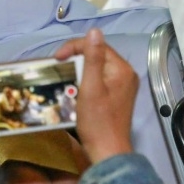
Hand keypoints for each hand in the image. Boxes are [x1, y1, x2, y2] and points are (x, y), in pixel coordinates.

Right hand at [54, 28, 136, 163]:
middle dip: (77, 59)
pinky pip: (101, 80)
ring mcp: (124, 86)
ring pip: (99, 68)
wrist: (107, 152)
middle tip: (59, 68)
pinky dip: (87, 81)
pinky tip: (76, 89)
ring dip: (80, 71)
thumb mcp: (91, 87)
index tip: (57, 58)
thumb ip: (92, 58)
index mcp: (121, 69)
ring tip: (65, 79)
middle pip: (99, 56)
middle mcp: (126, 74)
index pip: (97, 46)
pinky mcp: (118, 96)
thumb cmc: (97, 122)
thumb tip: (94, 31)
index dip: (75, 47)